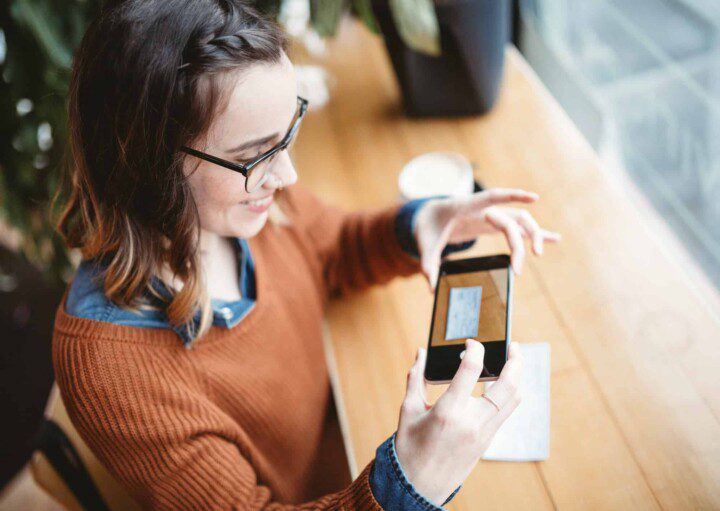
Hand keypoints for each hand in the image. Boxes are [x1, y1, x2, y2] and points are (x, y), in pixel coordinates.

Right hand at [395, 340, 522, 505]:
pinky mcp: (488, 441)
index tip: (471, 343)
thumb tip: (421, 353)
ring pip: (513, 400)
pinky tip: (501, 385)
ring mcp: (484, 433)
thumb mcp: (408, 410)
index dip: (475, 349)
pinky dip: (508, 395)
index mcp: (448, 411)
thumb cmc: (409, 448)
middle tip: (514, 346)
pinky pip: (506, 413)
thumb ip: (416, 378)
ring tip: (513, 362)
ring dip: (517, 378)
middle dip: (515, 361)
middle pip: (507, 385)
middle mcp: (471, 422)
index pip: (471, 369)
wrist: (419, 486)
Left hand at [414, 188, 560, 287]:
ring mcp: (493, 215)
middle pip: (511, 219)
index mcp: (467, 206)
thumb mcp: (424, 242)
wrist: (431, 216)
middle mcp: (484, 209)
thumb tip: (430, 286)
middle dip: (518, 242)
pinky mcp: (496, 224)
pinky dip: (535, 233)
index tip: (534, 198)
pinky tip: (554, 238)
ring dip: (533, 235)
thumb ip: (427, 262)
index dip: (513, 196)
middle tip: (518, 269)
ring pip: (520, 221)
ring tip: (539, 254)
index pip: (493, 197)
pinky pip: (519, 228)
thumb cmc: (429, 226)